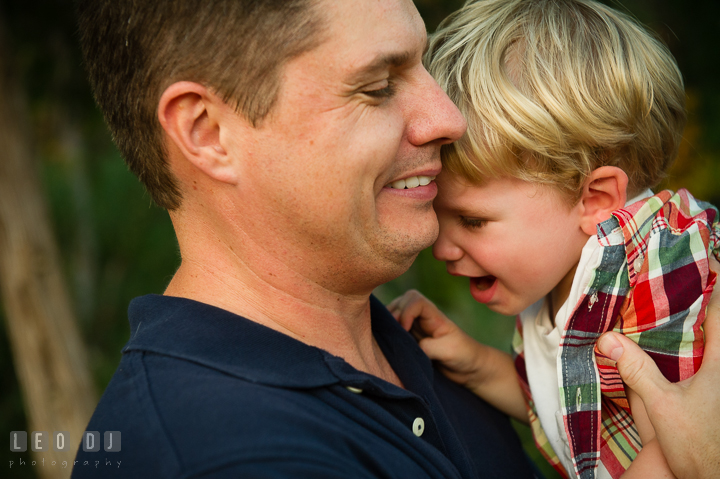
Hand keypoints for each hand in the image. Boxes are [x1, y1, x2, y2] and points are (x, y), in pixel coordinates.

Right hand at [387, 290, 527, 420]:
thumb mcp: (448, 351)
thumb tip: (407, 347)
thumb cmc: (463, 356)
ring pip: (394, 313)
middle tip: (393, 335)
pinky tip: (389, 344)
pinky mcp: (409, 337)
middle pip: (401, 302)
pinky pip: (393, 328)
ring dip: (388, 323)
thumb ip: (427, 347)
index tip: (405, 329)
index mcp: (434, 315)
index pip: (415, 299)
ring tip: (390, 339)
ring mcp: (415, 326)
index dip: (406, 311)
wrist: (469, 369)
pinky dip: (388, 333)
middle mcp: (422, 317)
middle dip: (393, 315)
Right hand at [597, 257, 719, 478]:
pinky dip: (694, 340)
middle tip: (678, 273)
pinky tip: (671, 340)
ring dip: (698, 318)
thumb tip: (607, 339)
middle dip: (704, 294)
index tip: (702, 257)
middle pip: (719, 320)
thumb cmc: (699, 445)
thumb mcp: (662, 407)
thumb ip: (637, 371)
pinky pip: (707, 355)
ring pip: (713, 338)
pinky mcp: (715, 392)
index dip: (713, 281)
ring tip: (671, 299)